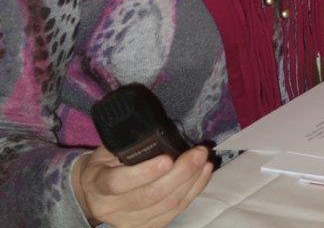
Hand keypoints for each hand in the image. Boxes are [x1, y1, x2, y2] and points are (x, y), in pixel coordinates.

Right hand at [71, 143, 212, 227]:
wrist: (93, 194)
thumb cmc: (103, 164)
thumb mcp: (106, 149)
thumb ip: (126, 143)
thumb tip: (154, 131)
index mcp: (99, 185)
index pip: (119, 183)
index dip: (144, 172)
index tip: (167, 158)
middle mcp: (113, 209)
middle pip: (150, 196)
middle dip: (180, 173)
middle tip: (199, 153)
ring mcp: (130, 223)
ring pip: (166, 206)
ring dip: (191, 182)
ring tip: (205, 161)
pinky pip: (174, 213)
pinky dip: (192, 192)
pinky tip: (203, 175)